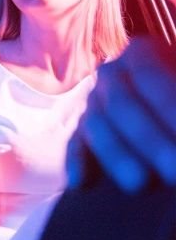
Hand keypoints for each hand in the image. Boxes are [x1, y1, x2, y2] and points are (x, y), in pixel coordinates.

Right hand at [67, 37, 175, 192]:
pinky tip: (81, 185)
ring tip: (140, 185)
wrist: (152, 107)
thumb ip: (174, 100)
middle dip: (150, 141)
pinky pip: (74, 146)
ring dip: (117, 157)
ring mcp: (92, 103)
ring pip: (96, 128)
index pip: (151, 76)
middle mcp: (110, 75)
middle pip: (122, 106)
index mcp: (140, 54)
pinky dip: (77, 165)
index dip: (169, 106)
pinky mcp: (82, 132)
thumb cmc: (172, 102)